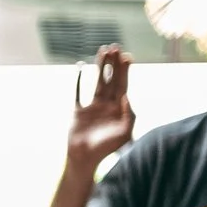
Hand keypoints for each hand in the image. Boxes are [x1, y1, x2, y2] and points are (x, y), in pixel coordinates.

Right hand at [67, 45, 135, 167]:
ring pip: (97, 82)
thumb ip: (129, 114)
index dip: (125, 71)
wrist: (85, 159)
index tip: (127, 56)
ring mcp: (92, 107)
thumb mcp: (125, 133)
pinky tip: (79, 68)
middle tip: (115, 47)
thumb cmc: (107, 149)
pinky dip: (78, 80)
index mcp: (119, 109)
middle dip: (114, 64)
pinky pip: (78, 92)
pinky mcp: (78, 111)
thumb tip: (126, 95)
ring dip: (100, 67)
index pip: (123, 85)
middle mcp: (107, 105)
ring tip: (102, 51)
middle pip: (111, 80)